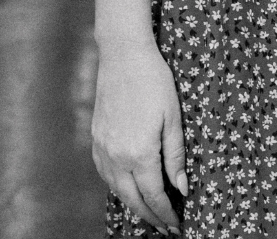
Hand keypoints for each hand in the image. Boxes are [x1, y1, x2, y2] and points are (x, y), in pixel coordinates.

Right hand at [92, 38, 187, 233]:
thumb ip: (175, 155)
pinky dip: (118, 187)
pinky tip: (127, 187)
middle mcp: (117, 157)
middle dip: (150, 217)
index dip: (166, 213)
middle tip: (166, 228)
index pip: (154, 196)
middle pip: (133, 199)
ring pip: (117, 190)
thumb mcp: (173, 117)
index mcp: (140, 153)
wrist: (123, 55)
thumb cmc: (154, 80)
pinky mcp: (95, 139)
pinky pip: (105, 174)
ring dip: (133, 205)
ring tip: (149, 213)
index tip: (177, 225)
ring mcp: (102, 149)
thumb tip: (180, 188)